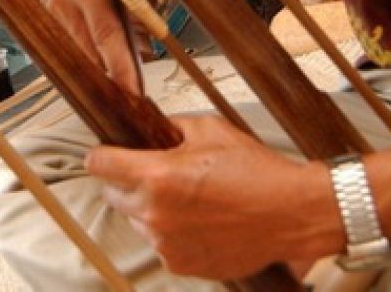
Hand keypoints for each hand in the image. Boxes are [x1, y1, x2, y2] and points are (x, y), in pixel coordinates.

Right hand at [46, 0, 160, 94]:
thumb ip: (147, 3)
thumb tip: (145, 47)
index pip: (107, 34)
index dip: (120, 66)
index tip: (133, 93)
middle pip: (92, 51)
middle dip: (115, 74)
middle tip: (138, 95)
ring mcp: (55, 7)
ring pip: (82, 52)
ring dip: (105, 64)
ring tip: (128, 73)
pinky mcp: (50, 13)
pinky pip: (75, 43)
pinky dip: (94, 52)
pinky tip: (109, 55)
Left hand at [86, 114, 339, 278]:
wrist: (292, 213)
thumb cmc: (255, 170)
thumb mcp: (209, 130)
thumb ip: (170, 128)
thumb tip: (149, 125)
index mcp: (156, 176)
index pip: (99, 164)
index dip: (101, 154)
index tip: (106, 153)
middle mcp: (155, 214)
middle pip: (112, 194)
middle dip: (125, 180)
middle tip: (153, 171)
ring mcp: (166, 244)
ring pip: (136, 220)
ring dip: (148, 208)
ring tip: (185, 197)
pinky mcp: (182, 265)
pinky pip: (159, 243)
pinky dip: (169, 231)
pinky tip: (197, 219)